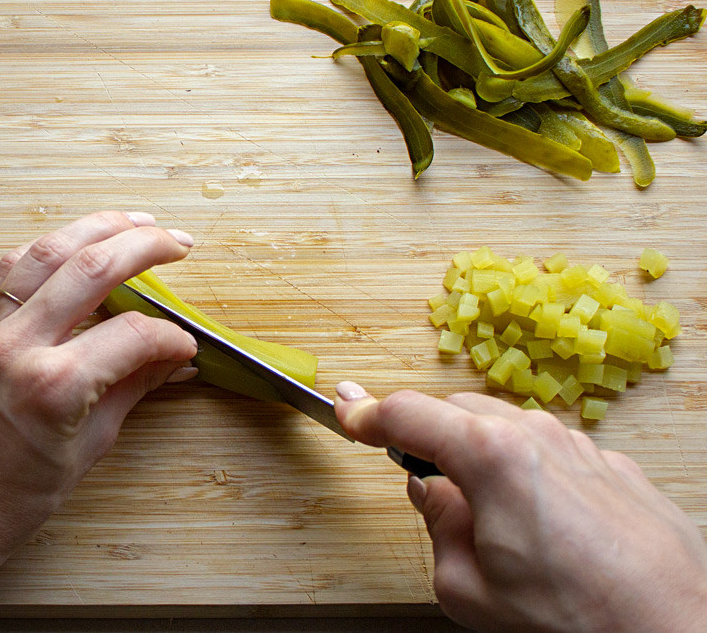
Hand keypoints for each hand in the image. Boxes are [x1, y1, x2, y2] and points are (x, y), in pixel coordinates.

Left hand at [0, 211, 198, 631]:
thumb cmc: (7, 498)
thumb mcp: (87, 451)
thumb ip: (131, 391)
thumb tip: (172, 361)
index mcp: (54, 385)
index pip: (133, 334)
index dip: (169, 336)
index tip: (184, 344)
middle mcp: (17, 345)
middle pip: (93, 267)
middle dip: (145, 247)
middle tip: (178, 244)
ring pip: (46, 251)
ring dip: (95, 227)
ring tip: (133, 222)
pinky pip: (7, 268)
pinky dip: (45, 248)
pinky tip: (71, 242)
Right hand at [334, 383, 706, 631]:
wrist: (677, 631)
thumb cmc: (579, 619)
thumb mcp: (469, 589)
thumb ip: (437, 528)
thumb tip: (434, 497)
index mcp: (489, 454)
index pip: (407, 413)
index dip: (365, 411)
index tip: (346, 409)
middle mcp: (538, 436)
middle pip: (459, 412)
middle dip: (430, 438)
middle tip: (421, 484)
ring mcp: (584, 449)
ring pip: (510, 430)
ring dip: (483, 456)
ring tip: (489, 522)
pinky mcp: (619, 471)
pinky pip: (556, 455)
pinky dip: (531, 474)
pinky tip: (542, 528)